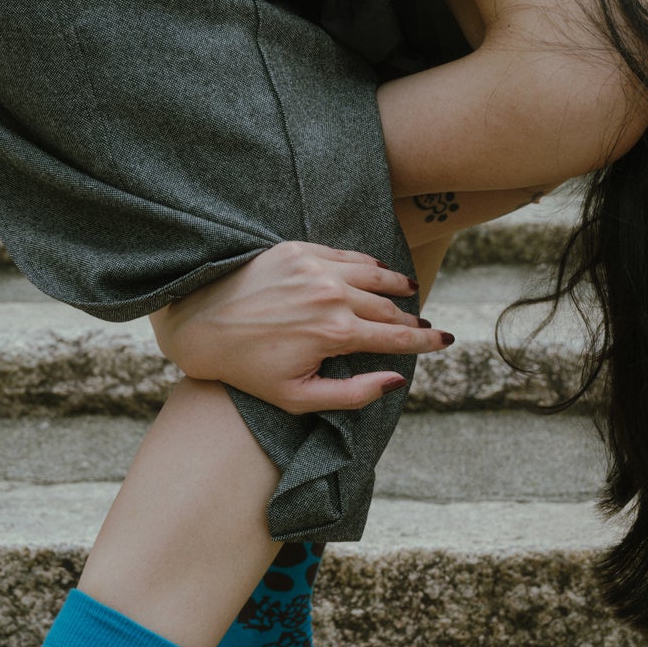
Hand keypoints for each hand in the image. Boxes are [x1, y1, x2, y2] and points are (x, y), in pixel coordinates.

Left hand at [148, 241, 453, 413]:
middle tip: (424, 326)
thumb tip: (396, 380)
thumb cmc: (248, 370)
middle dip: (410, 317)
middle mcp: (330, 294)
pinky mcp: (297, 249)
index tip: (447, 341)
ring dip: (395, 285)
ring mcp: (314, 267)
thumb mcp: (299, 397)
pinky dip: (366, 264)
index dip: (425, 341)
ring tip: (410, 291)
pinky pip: (345, 254)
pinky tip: (376, 270)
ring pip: (372, 274)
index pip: (396, 336)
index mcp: (335, 332)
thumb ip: (353, 393)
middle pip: (387, 306)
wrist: (200, 324)